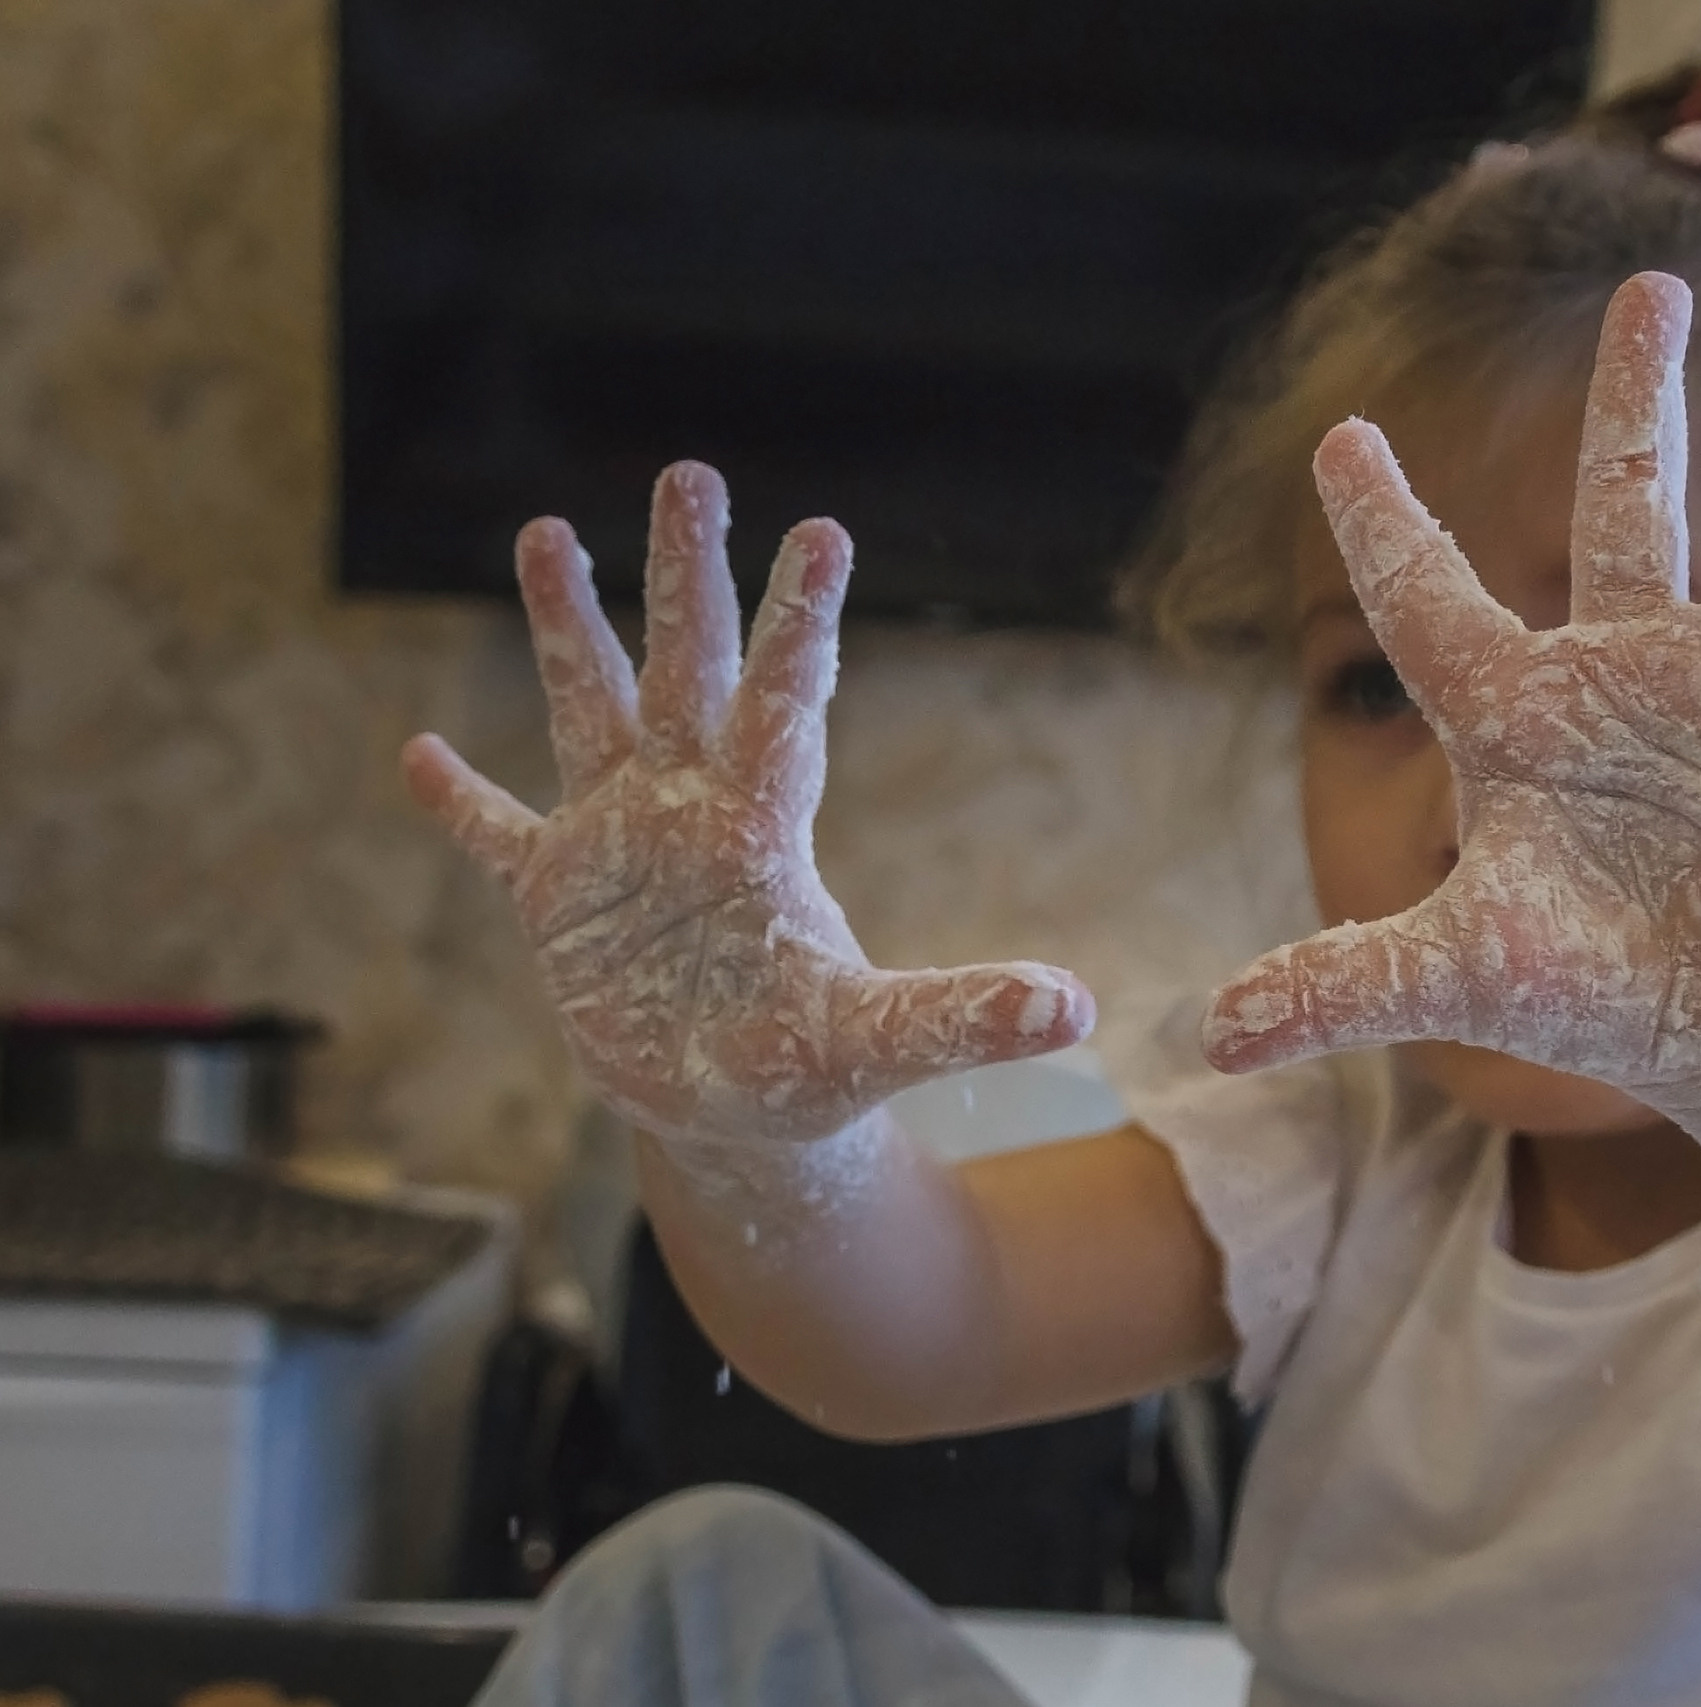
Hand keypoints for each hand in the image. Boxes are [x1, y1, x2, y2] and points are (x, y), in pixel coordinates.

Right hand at [403, 463, 1092, 1149]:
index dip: (800, 621)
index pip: (786, 704)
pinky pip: (500, 832)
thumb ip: (964, 1015)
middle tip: (690, 470)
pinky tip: (415, 750)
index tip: (824, 530)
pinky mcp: (557, 900)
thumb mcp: (881, 1042)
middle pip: (688, 670)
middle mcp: (690, 810)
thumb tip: (1076, 1006)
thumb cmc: (810, 1072)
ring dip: (567, 627)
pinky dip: (459, 799)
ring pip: (592, 710)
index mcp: (761, 830)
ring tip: (545, 529)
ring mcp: (618, 845)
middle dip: (685, 574)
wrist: (735, 1121)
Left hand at [1205, 277, 1700, 1129]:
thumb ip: (1351, 980)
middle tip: (1651, 288)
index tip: (1340, 438)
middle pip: (1628, 512)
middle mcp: (1632, 679)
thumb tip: (1216, 1032)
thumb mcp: (1463, 974)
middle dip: (1636, 405)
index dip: (1388, 528)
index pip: (1432, 607)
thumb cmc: (1584, 989)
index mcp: (1519, 719)